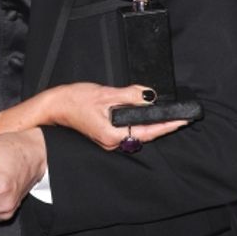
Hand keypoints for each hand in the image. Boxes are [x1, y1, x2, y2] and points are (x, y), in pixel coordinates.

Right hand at [52, 83, 186, 149]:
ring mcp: (108, 139)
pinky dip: (137, 121)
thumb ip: (130, 95)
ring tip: (167, 114)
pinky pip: (127, 129)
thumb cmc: (73, 100)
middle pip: (144, 134)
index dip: (167, 126)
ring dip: (149, 123)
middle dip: (161, 124)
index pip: (147, 132)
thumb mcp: (105, 94)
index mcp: (113, 135)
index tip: (182, 120)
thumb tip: (150, 96)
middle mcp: (112, 142)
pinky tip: (143, 113)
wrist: (54, 105)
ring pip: (135, 131)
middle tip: (180, 116)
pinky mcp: (105, 133)